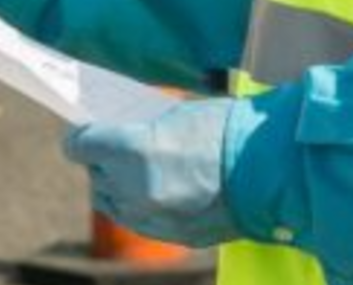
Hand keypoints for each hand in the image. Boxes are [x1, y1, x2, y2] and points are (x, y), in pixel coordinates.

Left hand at [63, 99, 240, 247]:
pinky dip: (138, 207)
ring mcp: (151, 216)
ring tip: (132, 172)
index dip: (81, 135)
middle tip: (114, 148)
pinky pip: (138, 222)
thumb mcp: (174, 116)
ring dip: (116, 186)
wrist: (273, 170)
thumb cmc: (228, 130)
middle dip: (102, 160)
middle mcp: (132, 187)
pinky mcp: (171, 235)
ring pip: (111, 203)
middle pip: (95, 174)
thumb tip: (116, 137)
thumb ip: (138, 131)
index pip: (79, 145)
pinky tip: (153, 193)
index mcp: (130, 149)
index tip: (87, 130)